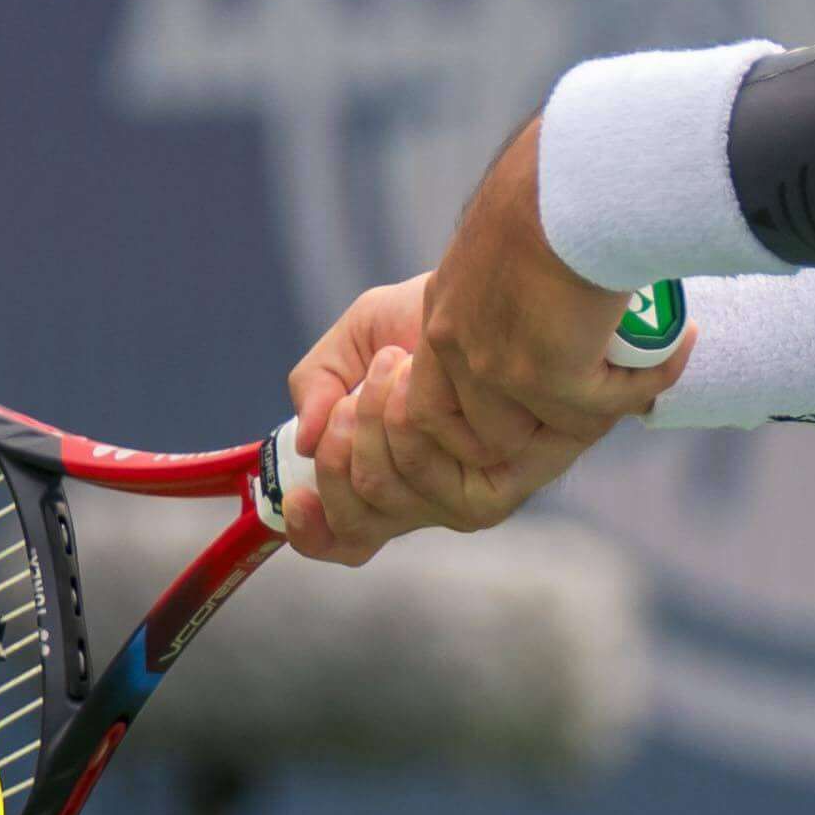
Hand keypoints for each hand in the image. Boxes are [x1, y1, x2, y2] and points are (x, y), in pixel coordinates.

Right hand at [276, 121, 679, 563]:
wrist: (503, 278)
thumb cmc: (435, 312)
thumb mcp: (358, 339)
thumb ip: (321, 383)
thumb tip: (304, 439)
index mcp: (400, 473)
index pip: (349, 536)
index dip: (314, 530)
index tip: (294, 496)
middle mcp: (439, 493)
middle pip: (363, 521)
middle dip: (341, 453)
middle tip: (355, 392)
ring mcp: (479, 490)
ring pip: (397, 500)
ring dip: (373, 429)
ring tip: (392, 365)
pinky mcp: (519, 477)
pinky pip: (451, 490)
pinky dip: (412, 430)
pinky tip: (409, 379)